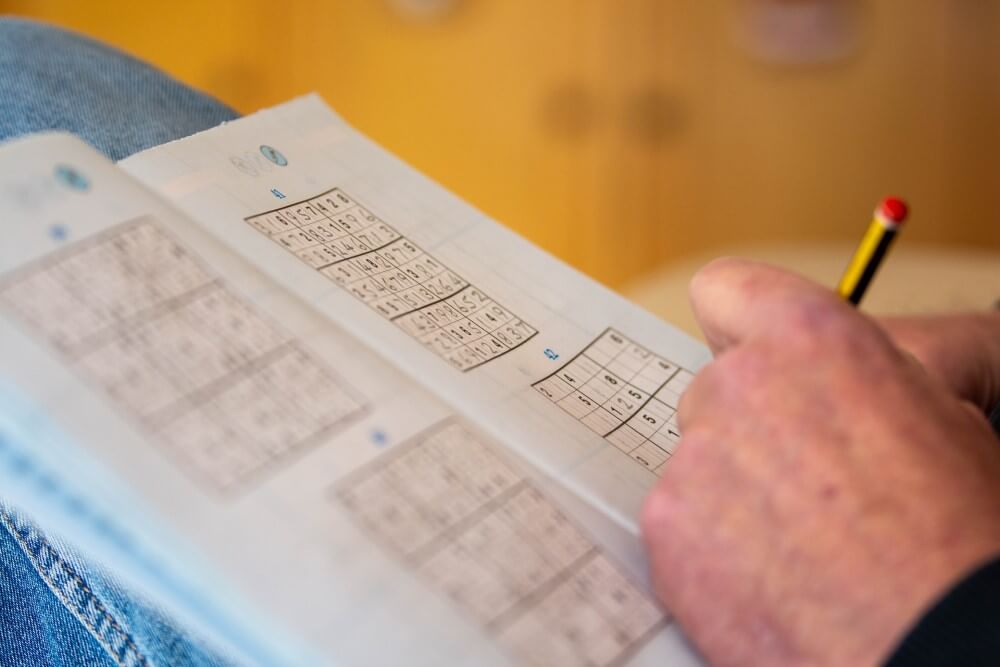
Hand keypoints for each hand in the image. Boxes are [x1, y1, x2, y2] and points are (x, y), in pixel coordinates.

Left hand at [641, 259, 999, 666]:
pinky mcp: (665, 528)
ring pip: (697, 461)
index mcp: (809, 337)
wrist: (935, 638)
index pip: (726, 288)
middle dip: (748, 428)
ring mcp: (693, 458)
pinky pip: (679, 523)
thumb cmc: (956, 531)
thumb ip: (856, 372)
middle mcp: (737, 383)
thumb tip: (824, 369)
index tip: (749, 356)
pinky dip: (711, 548)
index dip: (739, 325)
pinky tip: (772, 578)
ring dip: (732, 492)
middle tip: (805, 483)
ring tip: (801, 543)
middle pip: (713, 391)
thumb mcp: (939, 414)